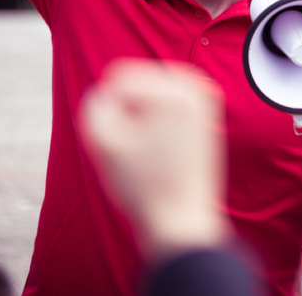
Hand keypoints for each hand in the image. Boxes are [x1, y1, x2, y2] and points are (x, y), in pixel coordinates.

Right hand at [80, 60, 226, 261]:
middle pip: (136, 82)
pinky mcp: (206, 112)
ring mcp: (205, 99)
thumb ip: (95, 105)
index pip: (117, 81)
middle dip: (127, 110)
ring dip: (139, 113)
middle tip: (140, 146)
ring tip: (150, 147)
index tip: (127, 145)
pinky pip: (164, 102)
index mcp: (176, 91)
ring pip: (148, 92)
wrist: (182, 220)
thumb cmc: (144, 186)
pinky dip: (154, 118)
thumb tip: (107, 93)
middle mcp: (197, 87)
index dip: (109, 114)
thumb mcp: (104, 144)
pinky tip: (160, 146)